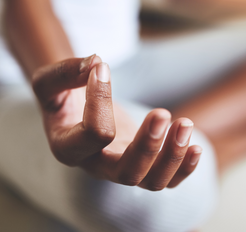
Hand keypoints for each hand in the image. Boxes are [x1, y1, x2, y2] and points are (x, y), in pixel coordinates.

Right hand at [32, 55, 202, 189]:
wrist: (76, 109)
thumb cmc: (62, 96)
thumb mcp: (50, 81)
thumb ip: (65, 72)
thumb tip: (97, 63)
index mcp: (70, 149)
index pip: (95, 134)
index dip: (101, 98)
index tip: (102, 68)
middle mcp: (98, 167)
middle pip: (128, 173)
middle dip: (149, 146)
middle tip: (161, 113)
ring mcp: (123, 168)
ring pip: (153, 182)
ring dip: (174, 156)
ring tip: (184, 124)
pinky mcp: (144, 165)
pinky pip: (169, 180)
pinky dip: (185, 168)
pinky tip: (195, 145)